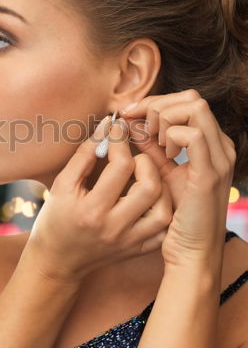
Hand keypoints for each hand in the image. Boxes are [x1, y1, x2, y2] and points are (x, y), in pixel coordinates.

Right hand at [27, 115, 172, 282]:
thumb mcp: (62, 185)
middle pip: (150, 188)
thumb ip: (84, 155)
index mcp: (92, 210)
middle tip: (133, 156)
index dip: (120, 140)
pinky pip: (163, 229)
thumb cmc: (55, 219)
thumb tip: (106, 128)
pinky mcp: (138, 250)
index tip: (117, 129)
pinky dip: (162, 209)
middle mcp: (115, 228)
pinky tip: (149, 199)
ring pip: (163, 210)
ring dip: (159, 185)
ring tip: (143, 176)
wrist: (57, 260)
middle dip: (145, 162)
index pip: (121, 167)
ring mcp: (129, 242)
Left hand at [119, 89, 235, 268]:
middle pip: (193, 98)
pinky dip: (171, 135)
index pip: (187, 101)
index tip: (128, 113)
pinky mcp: (209, 174)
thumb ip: (150, 146)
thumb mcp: (161, 171)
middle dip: (157, 104)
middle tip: (135, 122)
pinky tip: (162, 152)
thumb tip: (131, 122)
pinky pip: (192, 135)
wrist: (191, 250)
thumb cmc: (176, 213)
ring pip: (195, 107)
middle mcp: (219, 146)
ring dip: (164, 117)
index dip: (155, 101)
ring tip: (152, 140)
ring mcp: (218, 158)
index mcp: (209, 144)